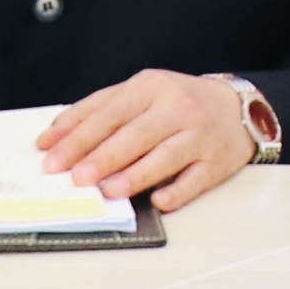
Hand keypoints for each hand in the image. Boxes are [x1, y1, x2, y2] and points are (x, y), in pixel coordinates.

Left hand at [37, 69, 269, 211]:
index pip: (109, 112)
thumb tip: (53, 137)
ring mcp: (198, 136)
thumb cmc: (179, 103)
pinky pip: (195, 179)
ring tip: (108, 190)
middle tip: (76, 177)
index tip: (51, 156)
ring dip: (135, 175)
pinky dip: (177, 191)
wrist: (237, 107)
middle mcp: (176, 108)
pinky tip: (159, 201)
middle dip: (103, 157)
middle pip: (136, 135)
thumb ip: (97, 110)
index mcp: (151, 88)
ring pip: (165, 156)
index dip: (78, 136)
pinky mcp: (216, 162)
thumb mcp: (140, 93)